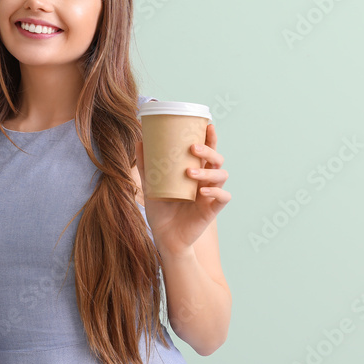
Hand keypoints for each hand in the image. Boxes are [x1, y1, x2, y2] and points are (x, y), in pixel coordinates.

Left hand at [136, 124, 230, 254]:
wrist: (165, 239)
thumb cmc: (161, 212)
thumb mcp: (151, 186)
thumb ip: (147, 166)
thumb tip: (140, 141)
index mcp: (195, 173)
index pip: (207, 152)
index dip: (211, 138)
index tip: (207, 125)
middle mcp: (205, 182)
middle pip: (217, 160)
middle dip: (209, 151)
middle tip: (192, 148)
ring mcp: (210, 195)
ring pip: (222, 175)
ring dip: (209, 171)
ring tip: (190, 173)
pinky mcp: (212, 210)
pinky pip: (223, 197)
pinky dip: (216, 191)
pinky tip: (202, 191)